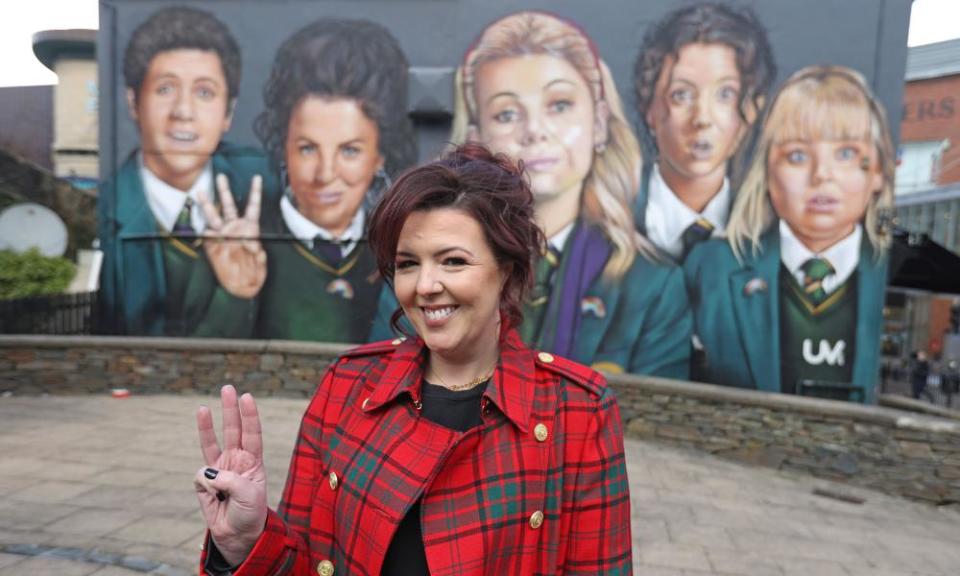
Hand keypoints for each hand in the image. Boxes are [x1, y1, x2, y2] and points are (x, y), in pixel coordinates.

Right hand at [194, 385, 267, 565]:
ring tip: (204, 407)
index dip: (250, 415)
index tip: (247, 397)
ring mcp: (219, 469)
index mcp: (253, 461)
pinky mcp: (203, 482)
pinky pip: (200, 477)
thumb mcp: (248, 495)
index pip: (252, 433)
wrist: (238, 534)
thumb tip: (205, 472)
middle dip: (230, 409)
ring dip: (207, 425)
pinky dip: (205, 485)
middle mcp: (236, 460)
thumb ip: (228, 480)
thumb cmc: (250, 513)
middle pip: (233, 429)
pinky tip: (214, 496)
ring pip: (211, 442)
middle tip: (228, 387)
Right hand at [199, 174, 266, 298]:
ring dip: (207, 205)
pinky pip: (206, 235)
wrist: (240, 287)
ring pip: (213, 216)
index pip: (252, 207)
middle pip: (229, 206)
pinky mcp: (211, 245)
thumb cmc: (254, 275)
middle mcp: (235, 229)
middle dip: (224, 191)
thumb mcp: (260, 265)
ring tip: (200, 193)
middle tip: (220, 176)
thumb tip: (251, 243)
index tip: (256, 178)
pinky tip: (204, 230)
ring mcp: (221, 236)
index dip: (254, 193)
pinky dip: (204, 232)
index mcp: (250, 229)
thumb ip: (258, 254)